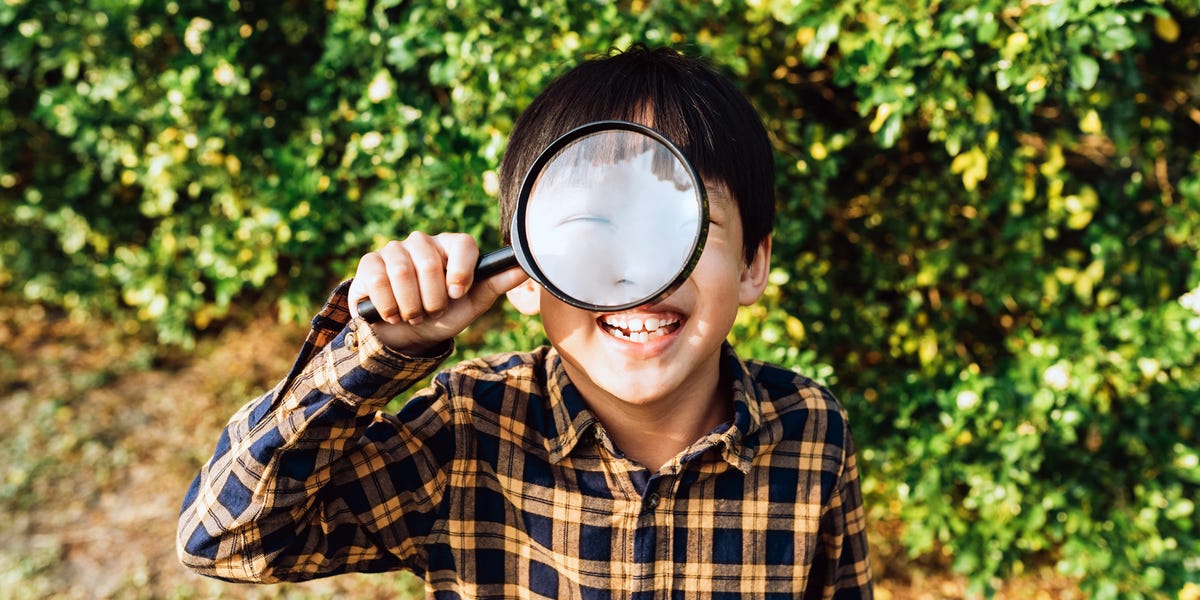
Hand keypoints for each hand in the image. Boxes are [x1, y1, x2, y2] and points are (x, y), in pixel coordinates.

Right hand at [348, 232, 526, 352]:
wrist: (406, 335)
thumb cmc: (442, 315)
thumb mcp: (472, 304)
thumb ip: (497, 283)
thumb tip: (526, 267)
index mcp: (451, 247)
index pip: (463, 243)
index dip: (461, 270)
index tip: (457, 293)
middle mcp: (423, 242)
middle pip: (429, 262)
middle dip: (432, 298)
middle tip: (432, 311)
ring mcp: (394, 250)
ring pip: (402, 271)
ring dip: (410, 306)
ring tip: (413, 315)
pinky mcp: (369, 263)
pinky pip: (378, 280)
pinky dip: (388, 306)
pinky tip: (392, 314)